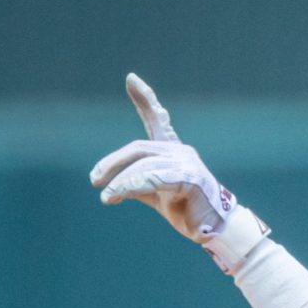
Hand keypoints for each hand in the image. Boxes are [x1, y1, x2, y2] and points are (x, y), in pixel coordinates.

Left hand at [89, 75, 248, 262]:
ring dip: (120, 181)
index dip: (145, 99)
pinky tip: (116, 194)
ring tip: (105, 196)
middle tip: (94, 179)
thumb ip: (134, 181)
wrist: (213, 229)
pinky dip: (131, 186)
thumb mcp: (153, 192)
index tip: (131, 79)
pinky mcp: (191, 179)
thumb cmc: (184, 209)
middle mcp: (180, 151)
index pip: (157, 120)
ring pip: (143, 166)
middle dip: (112, 163)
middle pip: (138, 149)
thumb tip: (107, 183)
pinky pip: (154, 179)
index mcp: (172, 151)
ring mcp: (187, 163)